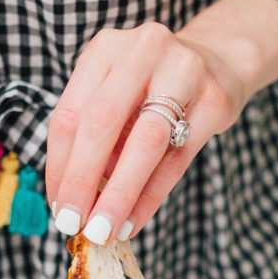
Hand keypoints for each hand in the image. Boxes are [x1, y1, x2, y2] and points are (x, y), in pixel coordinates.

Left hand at [45, 21, 247, 242]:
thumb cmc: (155, 87)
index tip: (57, 205)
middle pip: (101, 122)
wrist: (220, 63)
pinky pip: (178, 157)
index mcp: (105, 48)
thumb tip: (75, 200)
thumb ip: (97, 138)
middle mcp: (142, 50)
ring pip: (144, 141)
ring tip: (102, 230)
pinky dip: (151, 195)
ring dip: (119, 194)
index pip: (69, 113)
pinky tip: (133, 221)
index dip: (59, 165)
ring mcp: (184, 70)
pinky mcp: (215, 99)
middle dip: (82, 180)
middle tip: (70, 223)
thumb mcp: (118, 96)